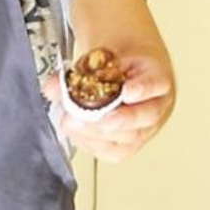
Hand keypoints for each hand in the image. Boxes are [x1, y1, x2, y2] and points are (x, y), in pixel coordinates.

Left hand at [43, 52, 174, 163]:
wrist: (128, 70)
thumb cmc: (119, 64)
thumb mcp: (101, 56)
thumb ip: (76, 72)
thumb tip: (52, 88)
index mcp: (155, 75)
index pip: (156, 83)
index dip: (142, 89)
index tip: (127, 92)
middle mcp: (157, 103)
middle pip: (144, 117)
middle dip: (112, 120)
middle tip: (84, 117)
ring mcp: (148, 126)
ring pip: (131, 139)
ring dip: (97, 134)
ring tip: (73, 125)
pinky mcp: (134, 144)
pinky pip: (118, 152)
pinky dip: (94, 145)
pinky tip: (78, 135)